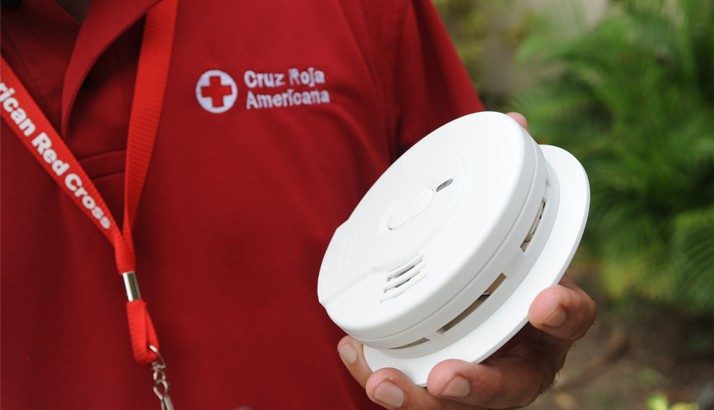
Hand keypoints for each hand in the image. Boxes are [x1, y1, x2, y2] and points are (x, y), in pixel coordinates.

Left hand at [336, 113, 596, 408]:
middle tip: (448, 376)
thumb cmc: (494, 262)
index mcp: (544, 317)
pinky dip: (384, 375)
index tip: (545, 300)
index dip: (564, 313)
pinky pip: (412, 390)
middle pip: (509, 386)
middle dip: (480, 385)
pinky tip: (356, 355)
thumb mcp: (502, 224)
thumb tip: (515, 122)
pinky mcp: (435, 380)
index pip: (569, 320)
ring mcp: (476, 373)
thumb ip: (506, 181)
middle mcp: (515, 354)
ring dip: (419, 399)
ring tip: (384, 381)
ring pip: (455, 402)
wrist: (472, 293)